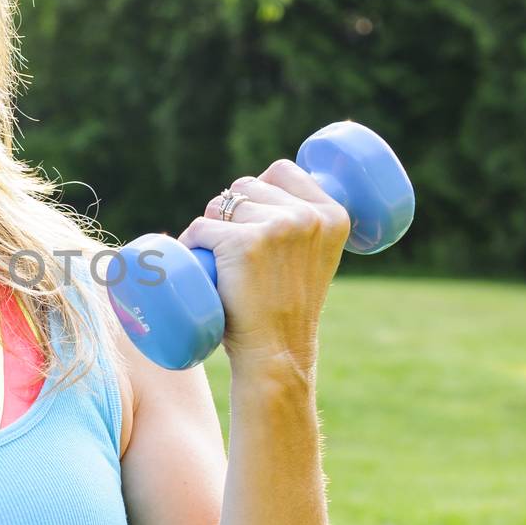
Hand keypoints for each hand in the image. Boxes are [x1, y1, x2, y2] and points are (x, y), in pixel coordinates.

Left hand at [175, 160, 351, 374]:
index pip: (282, 171)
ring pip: (220, 204)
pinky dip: (191, 243)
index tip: (254, 225)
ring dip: (210, 228)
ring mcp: (278, 227)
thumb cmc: (286, 310)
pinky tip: (200, 263)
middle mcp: (310, 216)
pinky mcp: (244, 242)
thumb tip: (265, 190)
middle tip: (235, 253)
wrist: (277, 353)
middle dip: (232, 212)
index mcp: (333, 214)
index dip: (259, 191)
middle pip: (247, 185)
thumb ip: (303, 227)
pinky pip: (201, 228)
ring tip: (221, 262)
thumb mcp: (313, 258)